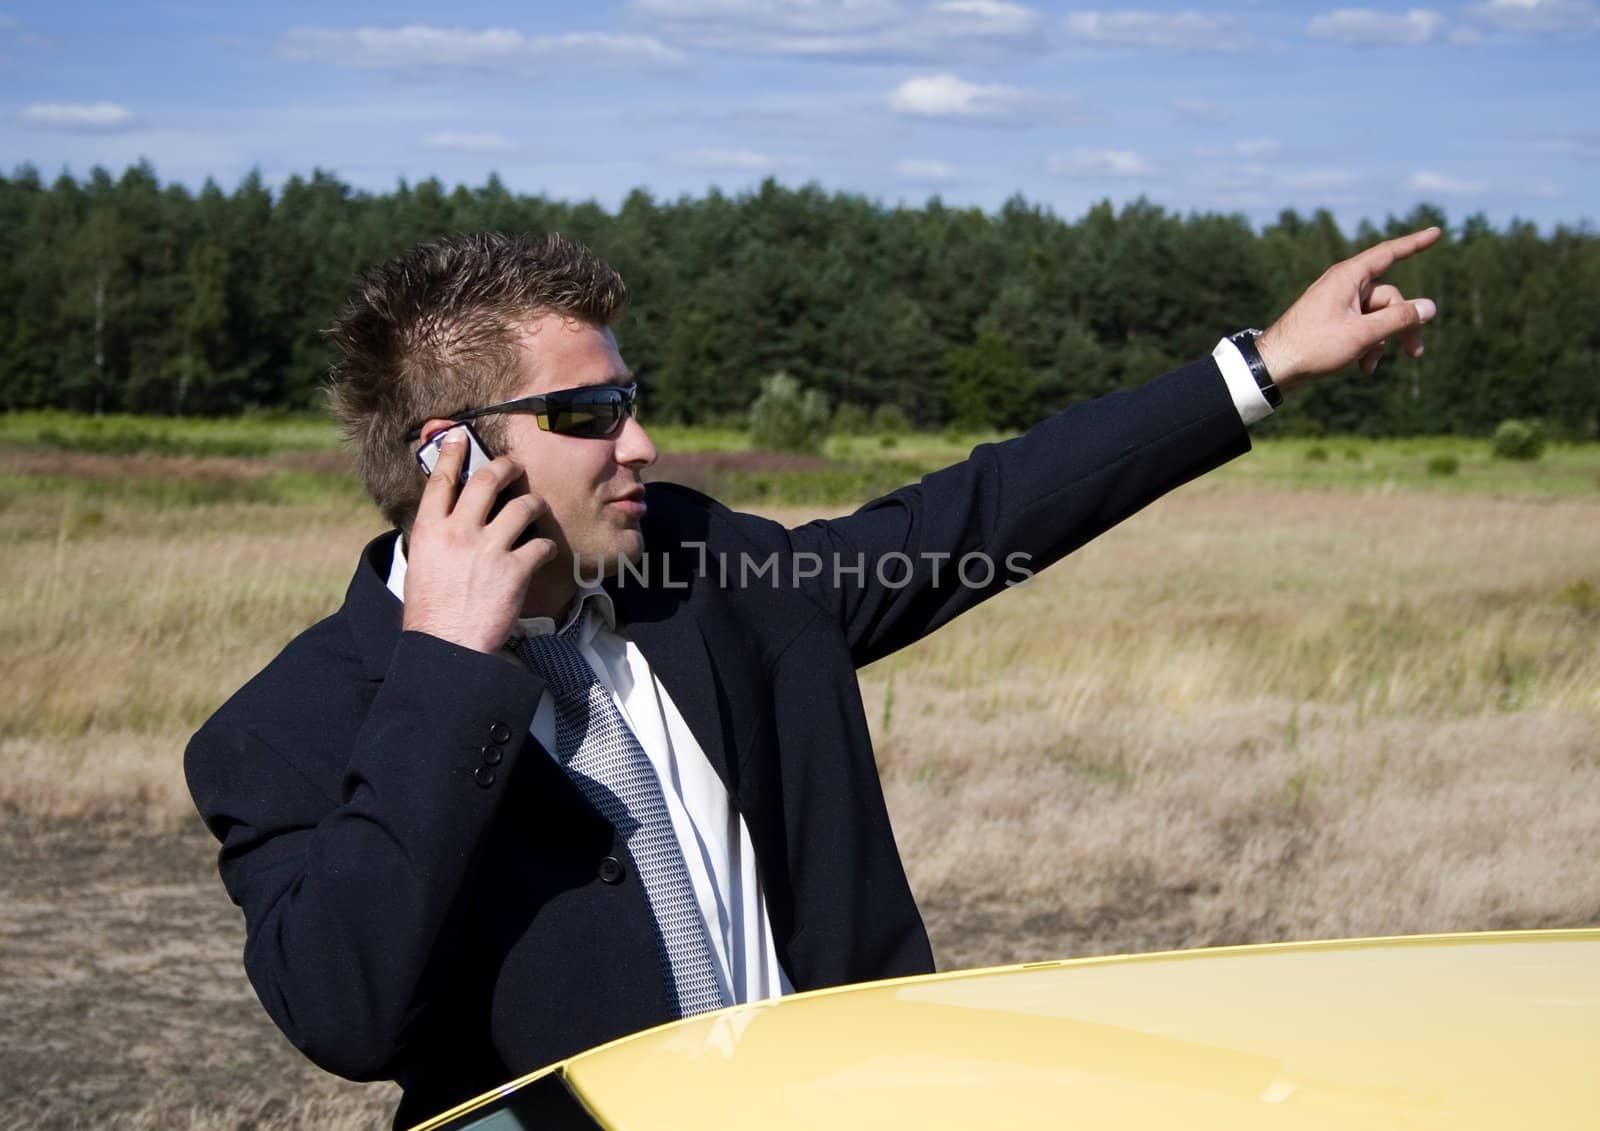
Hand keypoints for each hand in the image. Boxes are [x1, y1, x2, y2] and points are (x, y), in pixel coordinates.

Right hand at [401, 429, 554, 653]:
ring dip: (536, 504)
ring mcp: (488, 548)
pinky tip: (546, 554)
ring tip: (538, 509)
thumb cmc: (430, 612)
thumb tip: (445, 520)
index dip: (452, 453)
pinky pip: (541, 545)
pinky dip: (547, 548)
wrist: (447, 647)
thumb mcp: (421, 566)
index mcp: (429, 530)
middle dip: (506, 466)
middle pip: (487, 479)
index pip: (440, 480)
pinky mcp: (515, 568)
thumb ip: (435, 538)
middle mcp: (458, 532)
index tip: (460, 436)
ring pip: (523, 506)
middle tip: (516, 465)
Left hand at [1255, 226, 1440, 395]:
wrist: (1274, 367)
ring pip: (1377, 316)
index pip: (1389, 253)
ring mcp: (1338, 303)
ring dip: (1381, 341)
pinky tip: (1363, 367)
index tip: (1437, 232)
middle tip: (1415, 354)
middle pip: (1389, 297)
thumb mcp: (1363, 334)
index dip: (1415, 243)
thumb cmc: (1314, 346)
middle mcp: (1344, 285)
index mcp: (1348, 277)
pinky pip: (1362, 326)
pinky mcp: (1333, 320)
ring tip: (1371, 366)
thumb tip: (1430, 307)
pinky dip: (1367, 344)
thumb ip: (1399, 319)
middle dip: (1402, 325)